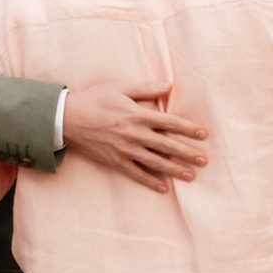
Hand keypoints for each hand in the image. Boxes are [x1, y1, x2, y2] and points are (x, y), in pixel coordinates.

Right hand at [63, 82, 208, 192]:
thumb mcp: (121, 88)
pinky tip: (163, 187)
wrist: (68, 118)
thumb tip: (169, 85)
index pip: (170, 123)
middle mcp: (134, 134)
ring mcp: (125, 150)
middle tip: (204, 160)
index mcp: (137, 115)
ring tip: (191, 176)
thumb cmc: (95, 99)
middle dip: (187, 153)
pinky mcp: (115, 161)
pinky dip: (150, 181)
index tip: (203, 134)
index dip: (188, 129)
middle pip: (167, 145)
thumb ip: (146, 88)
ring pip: (155, 162)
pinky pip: (136, 174)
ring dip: (175, 170)